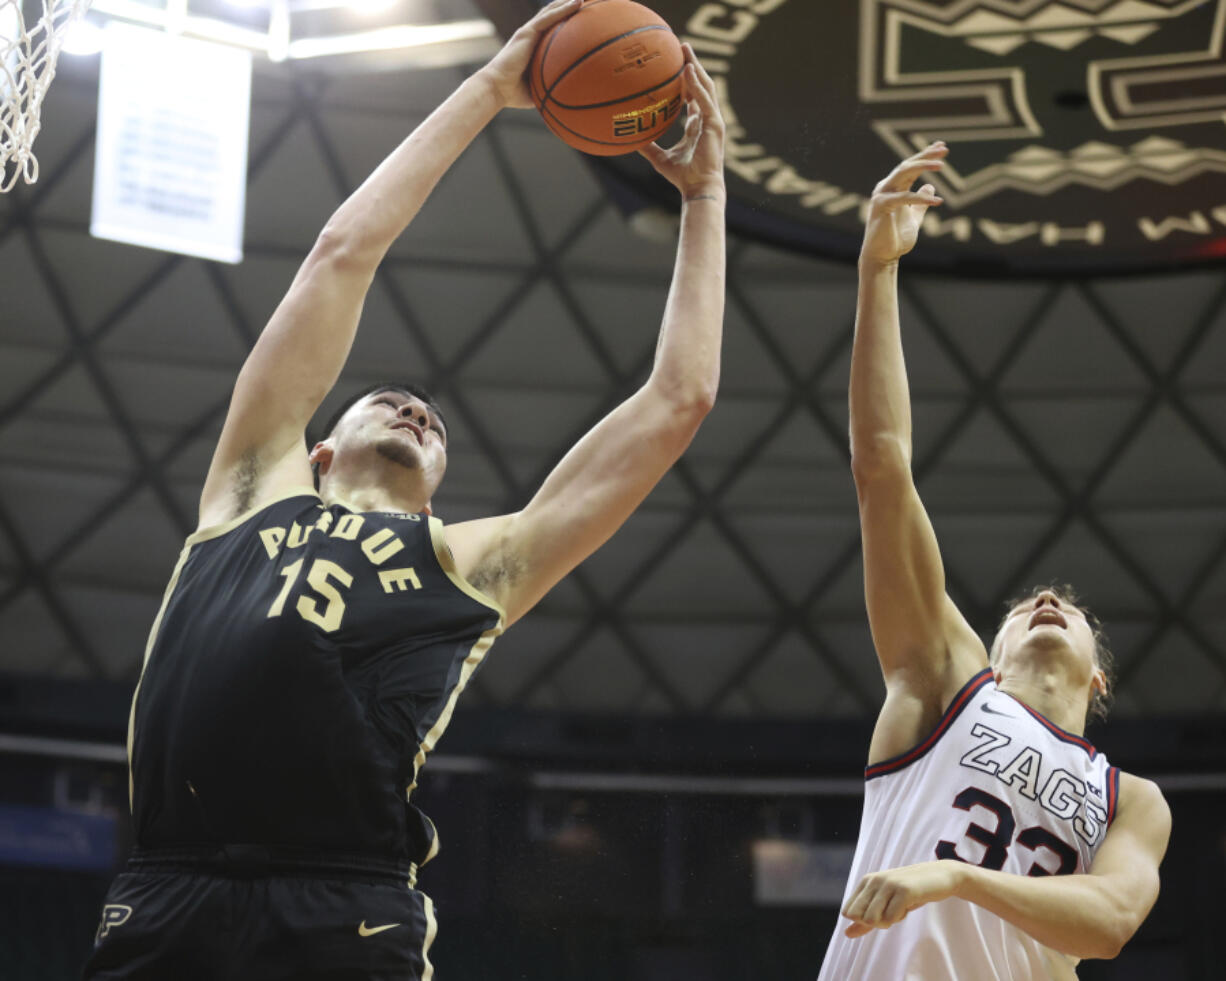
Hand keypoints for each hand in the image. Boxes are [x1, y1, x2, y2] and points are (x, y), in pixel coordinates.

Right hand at [478, 0, 582, 109]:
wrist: (496, 88)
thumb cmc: (514, 94)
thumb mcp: (538, 90)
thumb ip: (550, 88)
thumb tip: (568, 99)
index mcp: (532, 46)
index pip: (550, 28)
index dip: (564, 20)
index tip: (581, 19)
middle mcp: (530, 35)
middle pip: (551, 14)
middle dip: (566, 6)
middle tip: (586, 2)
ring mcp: (528, 32)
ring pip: (551, 11)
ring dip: (567, 2)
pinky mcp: (527, 32)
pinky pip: (548, 18)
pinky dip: (563, 9)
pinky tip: (578, 3)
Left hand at [639, 45, 725, 201]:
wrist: (697, 189)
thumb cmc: (682, 177)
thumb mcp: (659, 158)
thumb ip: (647, 146)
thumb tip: (628, 140)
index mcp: (697, 125)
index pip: (694, 96)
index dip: (686, 80)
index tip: (675, 65)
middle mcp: (707, 119)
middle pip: (701, 85)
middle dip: (692, 64)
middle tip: (681, 47)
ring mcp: (713, 120)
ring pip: (705, 87)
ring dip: (695, 66)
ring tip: (685, 50)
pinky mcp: (715, 125)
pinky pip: (704, 99)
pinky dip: (695, 84)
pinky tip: (685, 70)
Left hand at [841, 860, 964, 937]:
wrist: (939, 877)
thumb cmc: (909, 892)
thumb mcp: (884, 904)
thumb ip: (864, 920)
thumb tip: (846, 934)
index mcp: (866, 881)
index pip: (848, 912)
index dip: (864, 920)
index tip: (881, 909)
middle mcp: (874, 880)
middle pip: (860, 918)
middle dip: (876, 922)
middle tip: (892, 909)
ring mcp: (889, 884)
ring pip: (873, 919)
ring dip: (889, 920)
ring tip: (900, 907)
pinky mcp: (904, 891)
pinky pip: (891, 918)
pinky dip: (901, 917)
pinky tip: (910, 904)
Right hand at [860, 142, 946, 266]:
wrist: (882, 258)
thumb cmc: (895, 239)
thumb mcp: (914, 217)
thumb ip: (920, 202)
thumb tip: (929, 186)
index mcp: (893, 189)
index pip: (911, 167)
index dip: (926, 156)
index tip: (942, 146)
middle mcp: (886, 188)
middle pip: (907, 165)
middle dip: (926, 155)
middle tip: (944, 149)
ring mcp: (882, 195)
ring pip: (903, 173)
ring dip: (923, 166)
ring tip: (942, 166)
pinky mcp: (881, 206)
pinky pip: (904, 197)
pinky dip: (921, 198)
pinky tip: (938, 201)